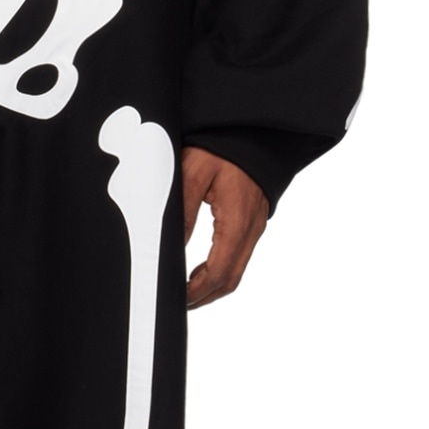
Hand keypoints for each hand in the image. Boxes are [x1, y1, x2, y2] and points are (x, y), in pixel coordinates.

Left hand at [181, 146, 269, 309]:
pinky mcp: (253, 220)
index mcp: (237, 221)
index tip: (176, 299)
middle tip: (177, 303)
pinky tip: (199, 270)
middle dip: (204, 297)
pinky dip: (219, 270)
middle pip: (230, 280)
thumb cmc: (223, 145)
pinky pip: (238, 255)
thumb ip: (182, 211)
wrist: (256, 125)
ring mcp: (255, 225)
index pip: (219, 273)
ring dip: (211, 286)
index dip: (197, 293)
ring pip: (236, 271)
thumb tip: (172, 249)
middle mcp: (251, 228)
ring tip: (184, 291)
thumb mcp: (192, 171)